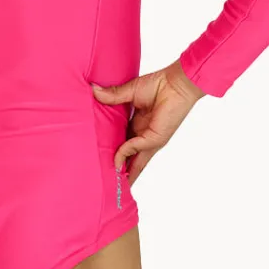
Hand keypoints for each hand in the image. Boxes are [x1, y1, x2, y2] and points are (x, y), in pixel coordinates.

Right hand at [91, 59, 205, 183]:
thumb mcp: (129, 91)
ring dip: (124, 172)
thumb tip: (93, 90)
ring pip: (135, 161)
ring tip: (112, 185)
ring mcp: (149, 139)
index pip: (121, 142)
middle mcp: (142, 135)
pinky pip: (136, 148)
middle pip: (129, 157)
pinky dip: (125, 154)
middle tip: (104, 179)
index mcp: (136, 125)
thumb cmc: (158, 84)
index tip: (97, 156)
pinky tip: (115, 160)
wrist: (175, 83)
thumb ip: (112, 96)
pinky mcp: (155, 138)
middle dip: (119, 169)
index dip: (111, 149)